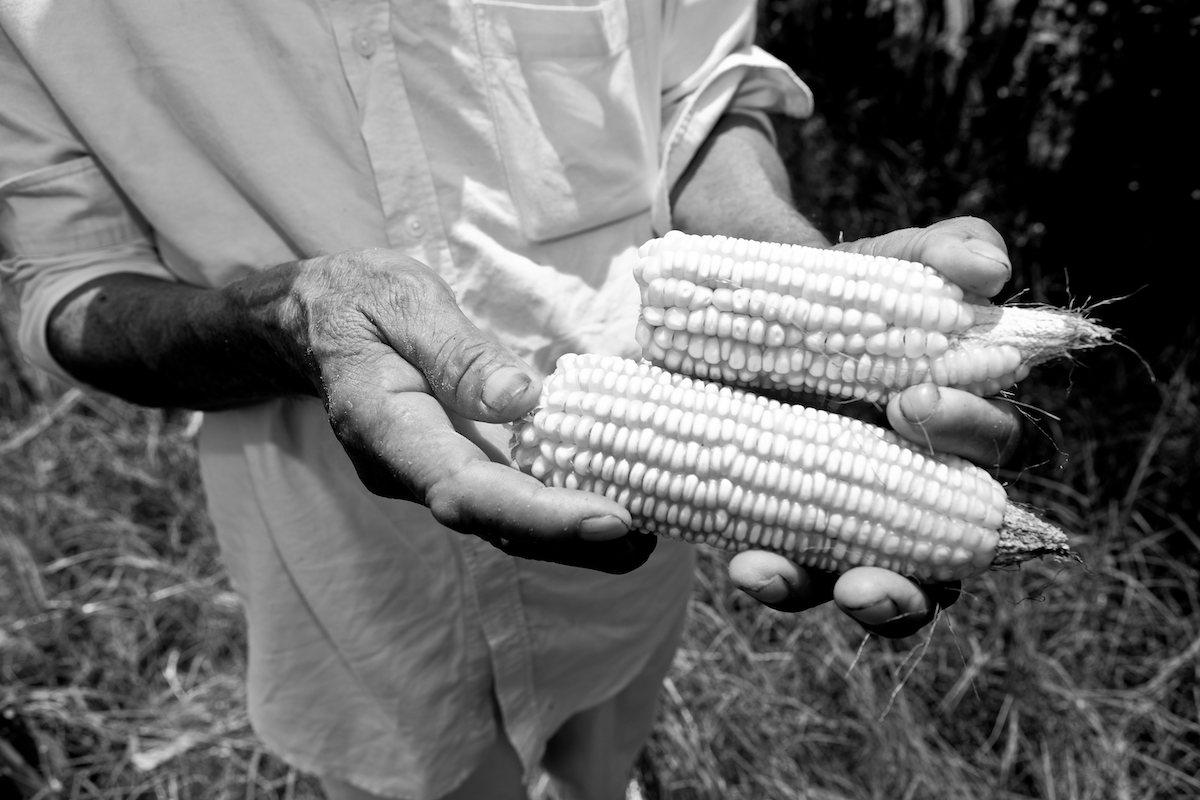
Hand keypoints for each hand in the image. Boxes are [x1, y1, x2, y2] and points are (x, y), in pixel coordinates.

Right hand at [284, 248, 654, 573]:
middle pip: (494, 524)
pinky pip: (508, 500)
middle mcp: (409, 471)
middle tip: (652, 541)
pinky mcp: (454, 468)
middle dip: (574, 541)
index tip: (610, 517)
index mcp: (387, 429)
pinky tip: (617, 500)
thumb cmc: (359, 300)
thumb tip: (523, 400)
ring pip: (505, 523)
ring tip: (654, 531)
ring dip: (576, 537)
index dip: (539, 513)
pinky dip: (560, 509)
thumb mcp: (403, 303)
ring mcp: (431, 476)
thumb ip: (457, 353)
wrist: (317, 321)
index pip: (464, 489)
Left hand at [728, 217, 1022, 636]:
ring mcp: (855, 523)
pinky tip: (747, 566)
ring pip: (888, 591)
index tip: (909, 400)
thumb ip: (934, 253)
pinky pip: (802, 580)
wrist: (726, 311)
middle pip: (952, 556)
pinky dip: (780, 581)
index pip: (990, 446)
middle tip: (867, 559)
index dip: (968, 432)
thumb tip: (988, 270)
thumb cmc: (824, 292)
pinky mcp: (793, 539)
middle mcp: (916, 486)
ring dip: (867, 601)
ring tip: (808, 585)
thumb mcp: (873, 263)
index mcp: (952, 422)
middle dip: (918, 570)